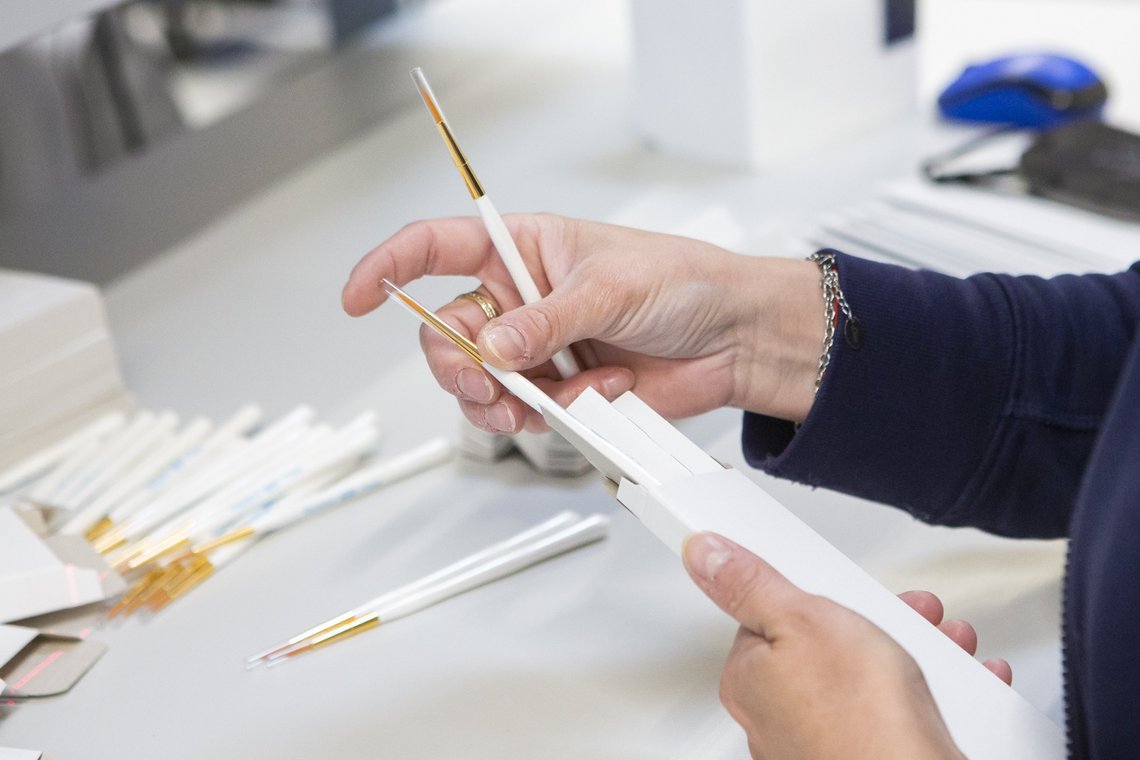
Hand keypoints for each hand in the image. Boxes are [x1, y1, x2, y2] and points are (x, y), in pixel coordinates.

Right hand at [342, 215, 822, 432]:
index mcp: (522, 248)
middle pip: (445, 333)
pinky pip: (522, 413)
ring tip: (543, 399)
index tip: (356, 297)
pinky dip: (549, 415)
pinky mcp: (557, 390)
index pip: (434, 247)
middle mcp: (518, 299)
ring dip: (500, 399)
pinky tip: (590, 398)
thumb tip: (494, 347)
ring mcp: (535, 348)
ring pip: (476, 383)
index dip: (387, 268)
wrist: (731, 339)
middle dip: (456, 364)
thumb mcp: (612, 287)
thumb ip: (547, 320)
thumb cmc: (682, 283)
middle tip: (487, 380)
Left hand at [682, 533, 1009, 759]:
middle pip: (827, 642)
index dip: (816, 592)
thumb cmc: (858, 721)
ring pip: (871, 675)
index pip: (773, 614)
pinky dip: (937, 691)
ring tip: (943, 640)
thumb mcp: (802, 620)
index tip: (844, 586)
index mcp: (751, 678)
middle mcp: (781, 715)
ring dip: (914, 650)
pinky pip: (903, 710)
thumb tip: (704, 553)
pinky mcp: (872, 752)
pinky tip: (959, 678)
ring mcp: (828, 737)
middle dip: (876, 620)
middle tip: (905, 613)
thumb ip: (752, 584)